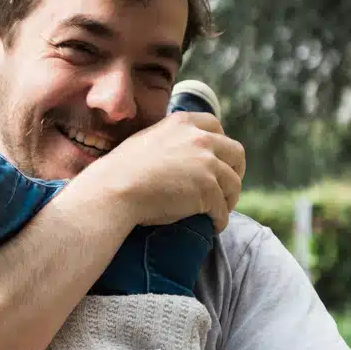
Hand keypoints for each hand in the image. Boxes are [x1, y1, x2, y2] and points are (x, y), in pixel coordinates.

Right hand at [80, 112, 244, 233]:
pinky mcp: (208, 190)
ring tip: (219, 211)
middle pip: (235, 152)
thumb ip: (168, 141)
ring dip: (229, 199)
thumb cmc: (121, 171)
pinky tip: (212, 226)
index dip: (221, 144)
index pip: (215, 126)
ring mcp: (206, 164)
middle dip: (235, 170)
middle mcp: (200, 138)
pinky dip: (220, 220)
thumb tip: (176, 155)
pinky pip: (223, 209)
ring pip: (233, 183)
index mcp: (183, 123)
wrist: (115, 189)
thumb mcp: (146, 140)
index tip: (218, 159)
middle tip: (226, 187)